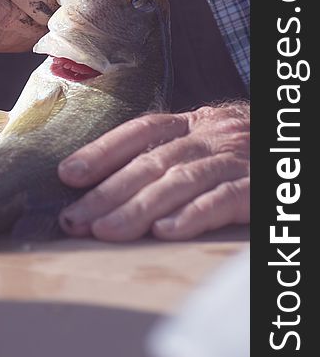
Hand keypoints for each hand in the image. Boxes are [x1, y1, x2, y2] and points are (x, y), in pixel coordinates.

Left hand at [58, 103, 248, 240]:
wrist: (288, 148)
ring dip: (138, 208)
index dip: (102, 150)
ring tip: (105, 232)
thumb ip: (167, 152)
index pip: (141, 130)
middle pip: (152, 161)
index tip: (68, 174)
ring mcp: (234, 159)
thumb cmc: (240, 151)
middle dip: (108, 192)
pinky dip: (192, 215)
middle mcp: (210, 135)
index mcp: (194, 122)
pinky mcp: (257, 188)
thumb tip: (108, 180)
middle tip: (74, 219)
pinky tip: (164, 233)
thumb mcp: (205, 140)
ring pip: (180, 181)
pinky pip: (222, 200)